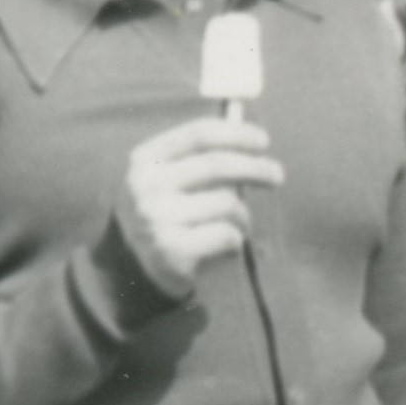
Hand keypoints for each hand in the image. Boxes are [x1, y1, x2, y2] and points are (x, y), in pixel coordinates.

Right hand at [115, 116, 285, 283]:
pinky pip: (227, 235)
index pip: (198, 135)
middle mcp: (146, 186)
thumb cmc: (163, 215)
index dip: (236, 134)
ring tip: (238, 224)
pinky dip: (236, 240)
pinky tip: (227, 246)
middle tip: (277, 175)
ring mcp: (156, 219)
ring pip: (227, 203)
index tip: (263, 140)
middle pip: (217, 165)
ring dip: (243, 215)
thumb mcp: (165, 179)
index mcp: (144, 160)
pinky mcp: (172, 250)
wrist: (128, 270)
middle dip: (255, 168)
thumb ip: (199, 158)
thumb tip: (252, 139)